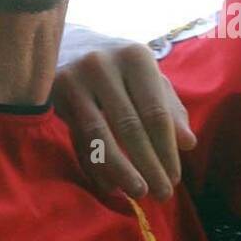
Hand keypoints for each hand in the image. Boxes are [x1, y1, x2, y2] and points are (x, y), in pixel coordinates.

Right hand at [53, 25, 196, 199]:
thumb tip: (188, 143)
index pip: (155, 112)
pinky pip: (77, 139)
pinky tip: (110, 185)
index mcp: (135, 57)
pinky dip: (95, 166)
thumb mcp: (149, 80)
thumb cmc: (120, 68)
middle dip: (148, 165)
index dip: (166, 149)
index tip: (175, 179)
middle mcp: (103, 64)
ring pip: (99, 136)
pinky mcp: (53, 95)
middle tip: (162, 195)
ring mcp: (74, 79)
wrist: (70, 45)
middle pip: (130, 126)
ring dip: (121, 170)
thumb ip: (170, 109)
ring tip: (137, 193)